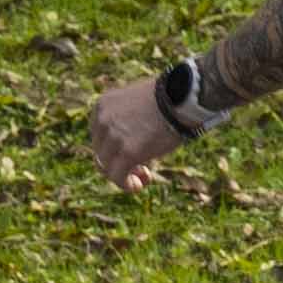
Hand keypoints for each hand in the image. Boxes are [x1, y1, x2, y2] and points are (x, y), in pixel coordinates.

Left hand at [88, 72, 185, 191]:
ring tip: (143, 178)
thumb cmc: (170, 97)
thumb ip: (129, 120)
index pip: (99, 135)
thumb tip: (134, 143)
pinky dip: (126, 185)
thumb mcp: (139, 103)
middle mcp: (102, 121)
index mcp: (103, 106)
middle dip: (119, 162)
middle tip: (143, 167)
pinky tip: (139, 186)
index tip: (133, 151)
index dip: (114, 148)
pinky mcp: (127, 153)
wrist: (183, 96)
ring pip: (107, 167)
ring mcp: (113, 137)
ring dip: (124, 175)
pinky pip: (118, 177)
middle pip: (101, 152)